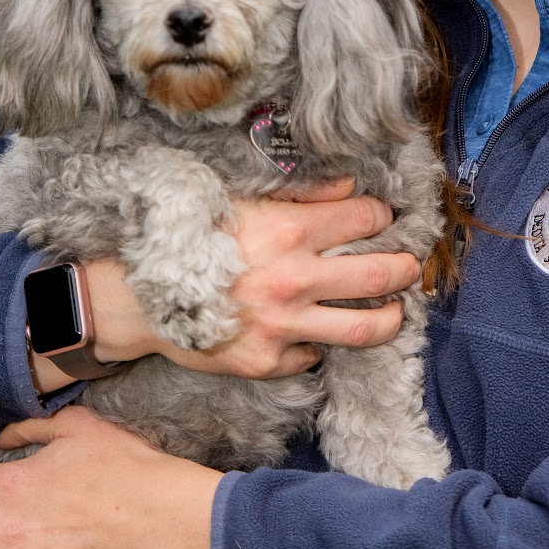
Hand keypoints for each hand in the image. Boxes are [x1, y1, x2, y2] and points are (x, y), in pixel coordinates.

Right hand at [31, 177, 419, 390]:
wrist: (138, 298)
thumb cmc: (190, 241)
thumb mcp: (240, 200)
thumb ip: (300, 194)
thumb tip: (351, 187)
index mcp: (286, 230)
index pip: (364, 218)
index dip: (383, 216)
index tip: (385, 219)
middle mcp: (291, 279)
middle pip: (380, 275)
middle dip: (406, 267)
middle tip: (409, 266)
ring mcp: (282, 326)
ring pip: (365, 328)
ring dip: (391, 317)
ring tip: (394, 310)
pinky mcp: (267, 362)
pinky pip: (315, 355)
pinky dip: (321, 343)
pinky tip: (320, 331)